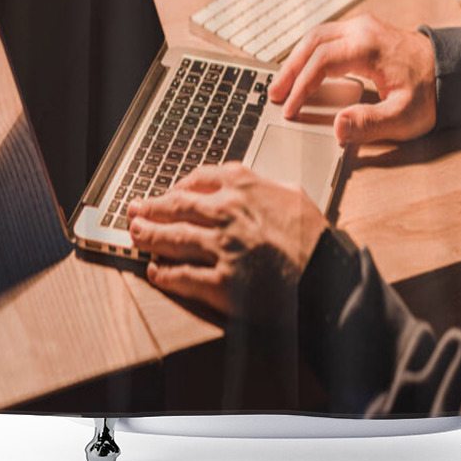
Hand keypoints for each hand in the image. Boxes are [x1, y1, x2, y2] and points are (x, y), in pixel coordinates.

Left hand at [127, 163, 326, 322]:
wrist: (325, 273)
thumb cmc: (313, 236)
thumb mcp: (293, 193)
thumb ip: (265, 185)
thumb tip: (253, 183)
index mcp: (244, 188)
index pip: (198, 179)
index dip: (178, 185)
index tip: (170, 190)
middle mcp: (226, 213)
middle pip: (175, 206)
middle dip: (150, 208)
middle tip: (135, 209)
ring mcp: (220, 248)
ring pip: (171, 238)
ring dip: (148, 236)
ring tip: (134, 234)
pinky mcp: (220, 282)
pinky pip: (182, 276)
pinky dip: (164, 274)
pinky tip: (155, 271)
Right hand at [268, 14, 436, 143]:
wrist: (453, 71)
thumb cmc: (431, 93)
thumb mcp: (404, 117)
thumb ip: (370, 124)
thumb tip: (337, 127)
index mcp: (369, 47)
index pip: (322, 62)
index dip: (301, 86)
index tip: (290, 108)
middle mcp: (363, 29)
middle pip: (312, 42)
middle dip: (290, 69)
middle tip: (274, 94)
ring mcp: (363, 26)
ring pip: (317, 35)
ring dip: (297, 58)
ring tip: (283, 84)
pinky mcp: (365, 31)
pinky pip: (328, 37)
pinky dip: (310, 53)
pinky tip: (304, 70)